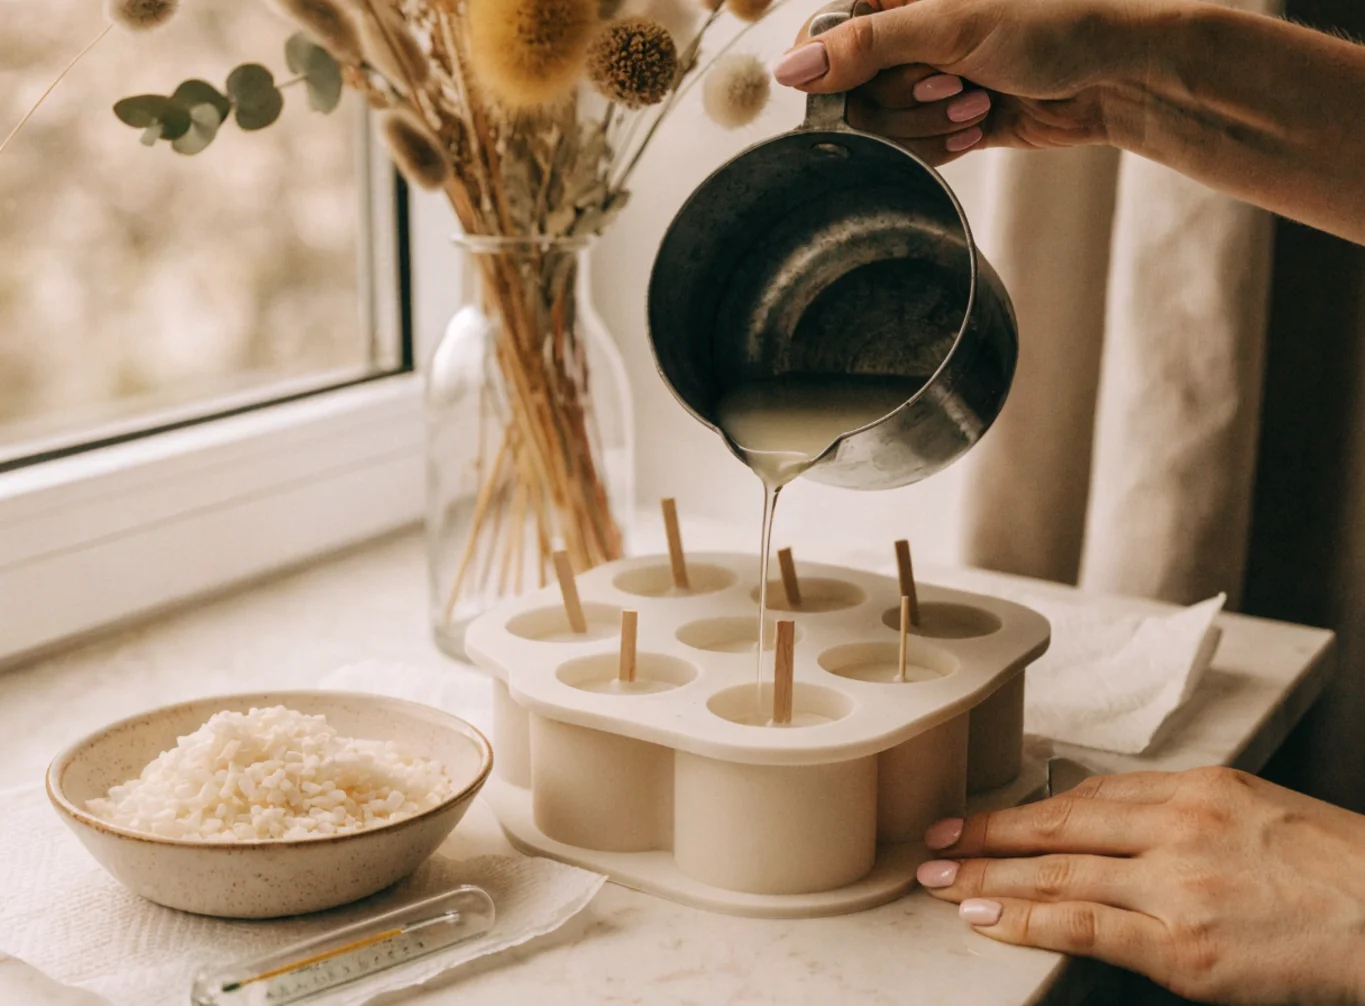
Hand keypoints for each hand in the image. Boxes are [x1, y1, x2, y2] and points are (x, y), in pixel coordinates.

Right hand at [775, 0, 1165, 164]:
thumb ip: (864, 47)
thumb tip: (787, 70)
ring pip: (879, 127)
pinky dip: (942, 144)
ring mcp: (924, 76)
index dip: (832, 69)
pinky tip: (981, 123)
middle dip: (903, 97)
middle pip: (849, 90)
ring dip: (929, 123)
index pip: (823, 34)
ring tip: (979, 98)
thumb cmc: (1054, 22)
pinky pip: (911, 148)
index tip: (858, 83)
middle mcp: (905, 31)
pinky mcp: (943, 117)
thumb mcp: (950, 24)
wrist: (1121, 71)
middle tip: (955, 79)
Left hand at [914, 767, 1364, 1003]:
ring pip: (1055, 875)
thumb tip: (1109, 827)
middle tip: (931, 838)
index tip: (981, 814)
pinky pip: (1084, 928)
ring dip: (984, 875)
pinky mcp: (1184, 949)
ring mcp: (1177, 888)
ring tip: (936, 877)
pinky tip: (984, 917)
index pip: (1085, 797)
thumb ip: (1181, 816)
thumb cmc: (1336, 871)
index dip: (1023, 810)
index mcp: (1195, 789)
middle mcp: (1177, 828)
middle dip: (984, 833)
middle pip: (1054, 827)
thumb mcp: (1254, 812)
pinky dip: (1024, 922)